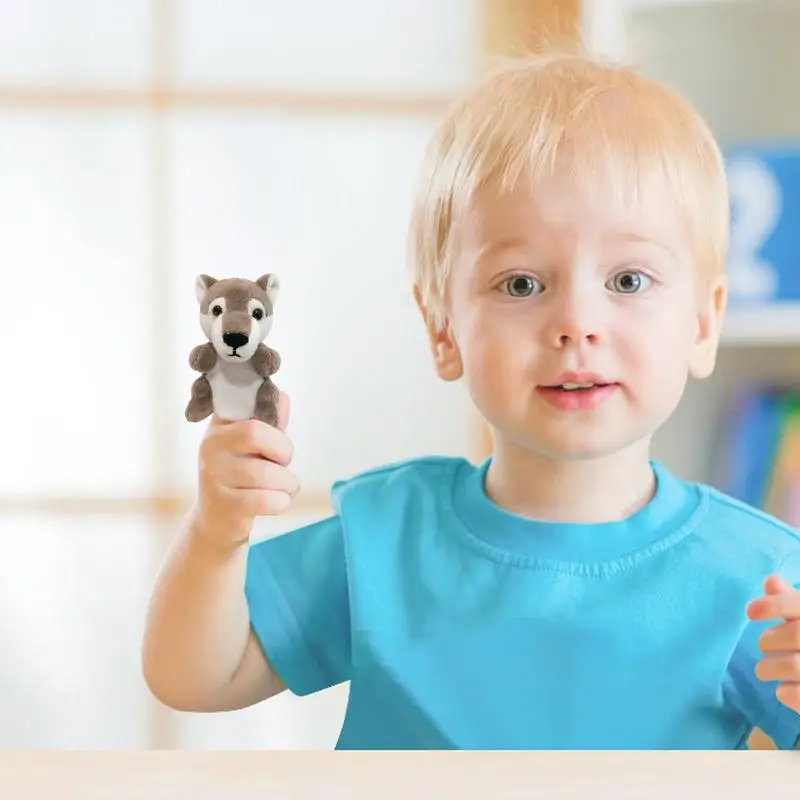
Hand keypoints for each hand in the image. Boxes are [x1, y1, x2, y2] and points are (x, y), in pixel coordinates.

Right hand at [195, 392, 298, 545]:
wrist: (216, 521)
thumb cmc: (241, 477)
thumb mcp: (254, 447)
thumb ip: (270, 423)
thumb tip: (282, 398)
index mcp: (219, 427)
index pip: (245, 404)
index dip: (269, 418)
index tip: (276, 438)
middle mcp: (210, 447)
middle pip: (255, 433)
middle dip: (283, 450)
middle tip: (283, 462)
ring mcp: (214, 477)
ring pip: (266, 472)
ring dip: (287, 482)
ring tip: (285, 487)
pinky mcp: (225, 505)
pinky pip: (267, 499)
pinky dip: (282, 501)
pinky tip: (278, 501)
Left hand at [747, 574, 799, 712]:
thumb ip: (789, 600)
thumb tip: (771, 581)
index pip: (798, 604)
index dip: (774, 606)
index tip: (750, 612)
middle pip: (796, 635)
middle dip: (769, 640)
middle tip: (764, 645)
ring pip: (793, 665)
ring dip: (768, 667)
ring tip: (765, 669)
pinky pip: (794, 695)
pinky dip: (783, 692)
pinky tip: (785, 687)